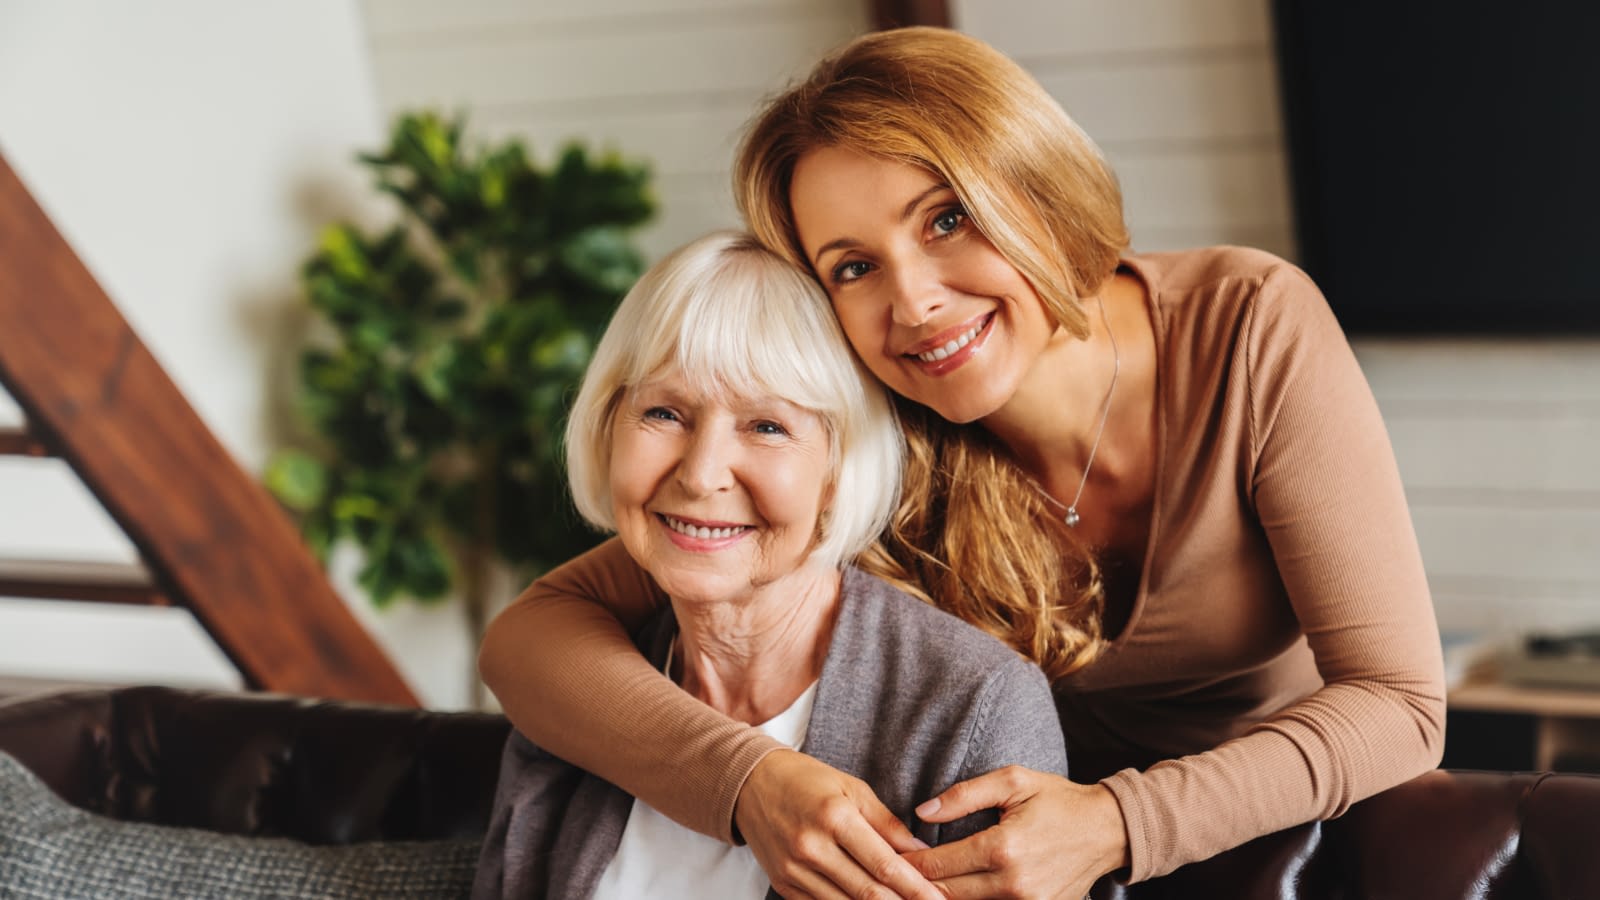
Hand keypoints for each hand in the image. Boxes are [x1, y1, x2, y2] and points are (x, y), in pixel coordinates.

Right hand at [735, 749, 943, 899]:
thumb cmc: (806, 781)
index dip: (916, 888)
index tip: (938, 899)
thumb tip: (921, 851)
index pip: (884, 864)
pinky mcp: (783, 886)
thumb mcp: (851, 788)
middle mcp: (812, 847)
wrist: (749, 784)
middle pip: (868, 893)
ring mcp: (794, 870)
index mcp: (834, 817)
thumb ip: (886, 823)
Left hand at [905, 767, 1128, 899]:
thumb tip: (921, 812)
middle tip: (888, 876)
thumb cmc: (1058, 800)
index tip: (886, 857)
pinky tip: (948, 892)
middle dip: (914, 886)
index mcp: (1003, 847)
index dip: (907, 862)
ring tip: (912, 886)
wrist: (1108, 831)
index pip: (938, 863)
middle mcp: (1014, 883)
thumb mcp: (1013, 781)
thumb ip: (965, 795)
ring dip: (937, 897)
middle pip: (945, 894)